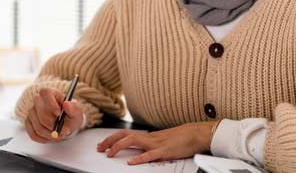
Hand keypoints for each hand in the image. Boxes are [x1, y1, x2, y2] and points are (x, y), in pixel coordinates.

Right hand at [25, 87, 83, 142]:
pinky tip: (51, 137)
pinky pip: (34, 134)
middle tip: (64, 130)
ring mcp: (31, 112)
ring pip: (38, 127)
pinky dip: (44, 139)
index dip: (51, 104)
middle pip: (41, 114)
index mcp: (49, 92)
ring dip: (51, 134)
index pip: (45, 93)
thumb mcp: (76, 111)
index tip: (59, 114)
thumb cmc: (70, 115)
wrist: (65, 123)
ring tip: (60, 134)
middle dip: (54, 125)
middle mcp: (37, 100)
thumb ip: (73, 108)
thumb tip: (66, 104)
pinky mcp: (28, 123)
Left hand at [96, 122, 217, 164]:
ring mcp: (156, 144)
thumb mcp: (161, 141)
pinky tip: (130, 162)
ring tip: (109, 154)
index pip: (125, 134)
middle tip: (99, 148)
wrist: (195, 134)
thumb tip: (139, 148)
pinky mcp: (164, 151)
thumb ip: (150, 144)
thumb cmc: (180, 138)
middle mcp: (149, 138)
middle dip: (109, 141)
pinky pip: (149, 154)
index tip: (102, 144)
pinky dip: (139, 158)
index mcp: (148, 136)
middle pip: (124, 135)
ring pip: (133, 141)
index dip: (112, 138)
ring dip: (118, 147)